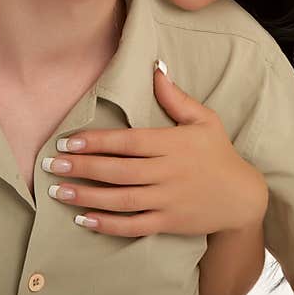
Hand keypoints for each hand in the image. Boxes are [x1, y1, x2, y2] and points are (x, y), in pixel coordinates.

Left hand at [41, 63, 268, 236]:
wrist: (242, 197)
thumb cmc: (219, 153)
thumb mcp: (205, 120)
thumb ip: (176, 98)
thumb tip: (155, 69)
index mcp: (173, 144)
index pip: (128, 142)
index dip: (96, 142)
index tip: (68, 141)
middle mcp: (167, 172)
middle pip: (117, 171)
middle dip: (81, 168)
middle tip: (51, 166)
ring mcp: (167, 199)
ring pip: (120, 199)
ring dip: (86, 196)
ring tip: (58, 192)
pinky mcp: (168, 222)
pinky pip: (133, 225)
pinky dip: (107, 225)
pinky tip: (83, 219)